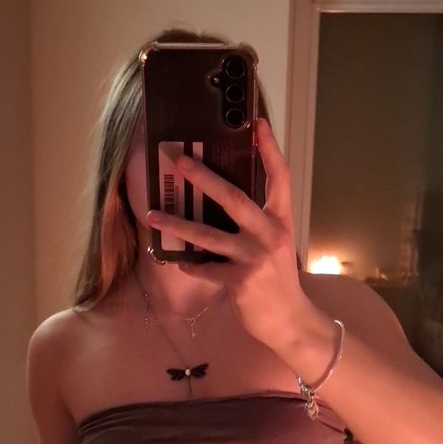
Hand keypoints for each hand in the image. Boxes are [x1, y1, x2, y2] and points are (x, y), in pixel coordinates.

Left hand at [146, 118, 307, 350]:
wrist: (290, 320)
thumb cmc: (278, 279)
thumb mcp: (276, 243)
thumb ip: (257, 221)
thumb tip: (223, 199)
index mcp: (281, 220)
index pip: (279, 176)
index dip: (269, 149)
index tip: (258, 123)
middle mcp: (270, 234)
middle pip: (234, 198)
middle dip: (204, 178)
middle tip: (179, 161)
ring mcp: (254, 258)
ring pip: (208, 236)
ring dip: (176, 224)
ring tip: (152, 213)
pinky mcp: (240, 282)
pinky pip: (205, 269)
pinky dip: (190, 266)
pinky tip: (180, 262)